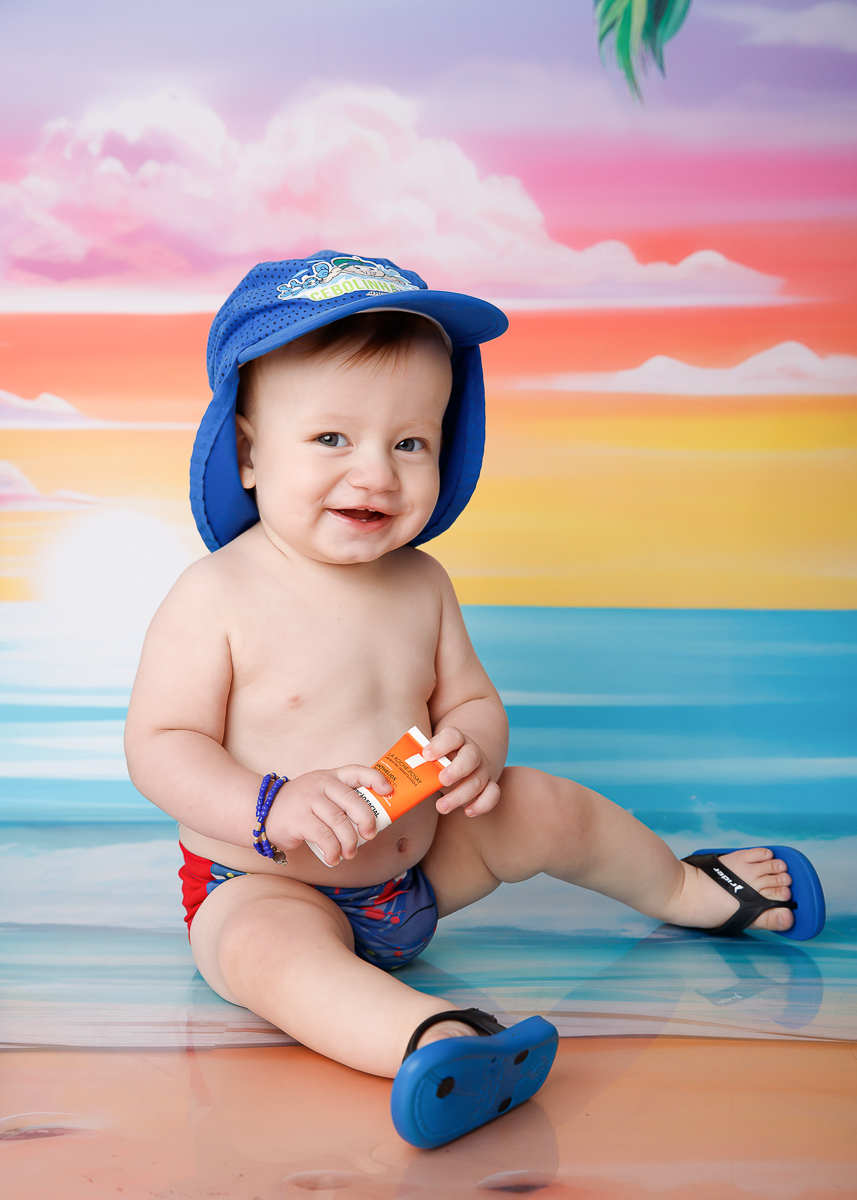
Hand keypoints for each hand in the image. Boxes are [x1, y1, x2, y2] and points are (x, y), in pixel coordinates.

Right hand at [264, 765, 390, 865]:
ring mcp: (308, 800)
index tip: (389, 791)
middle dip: (366, 821)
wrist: (263, 812)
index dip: (375, 779)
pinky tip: (333, 859)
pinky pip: (323, 837)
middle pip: (352, 801)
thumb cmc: (301, 807)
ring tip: (349, 853)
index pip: (356, 771)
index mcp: (330, 777)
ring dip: (349, 842)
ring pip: (339, 822)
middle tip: (370, 836)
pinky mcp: (298, 819)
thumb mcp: (321, 794)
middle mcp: (320, 784)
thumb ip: (341, 801)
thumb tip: (372, 823)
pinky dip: (332, 851)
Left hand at [421, 727, 499, 817]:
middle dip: (456, 770)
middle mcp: (472, 753)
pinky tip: (467, 812)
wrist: (463, 759)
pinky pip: (493, 795)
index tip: (426, 755)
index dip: (440, 745)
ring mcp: (483, 769)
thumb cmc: (439, 759)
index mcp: (457, 740)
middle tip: (441, 780)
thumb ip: (417, 758)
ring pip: (478, 781)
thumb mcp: (430, 753)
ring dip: (460, 796)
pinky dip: (482, 805)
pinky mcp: (489, 785)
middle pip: (470, 758)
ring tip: (441, 807)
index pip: (452, 736)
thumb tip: (393, 771)